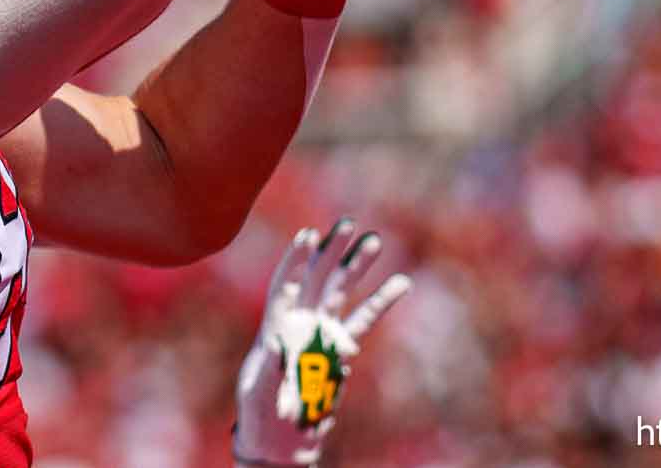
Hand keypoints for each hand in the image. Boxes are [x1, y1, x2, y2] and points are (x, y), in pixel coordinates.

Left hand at [232, 219, 409, 466]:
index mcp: (275, 327)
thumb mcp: (260, 394)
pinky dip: (380, 302)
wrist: (281, 436)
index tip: (308, 235)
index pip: (285, 285)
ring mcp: (321, 332)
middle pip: (317, 279)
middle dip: (332, 252)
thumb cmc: (261, 414)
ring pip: (341, 292)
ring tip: (374, 240)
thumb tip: (281, 346)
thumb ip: (271, 371)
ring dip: (356, 267)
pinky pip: (363, 321)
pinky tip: (400, 282)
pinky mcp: (339, 348)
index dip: (295, 261)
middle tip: (349, 225)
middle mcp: (299, 322)